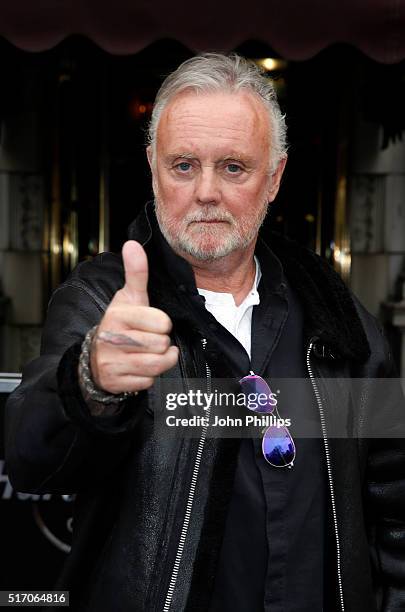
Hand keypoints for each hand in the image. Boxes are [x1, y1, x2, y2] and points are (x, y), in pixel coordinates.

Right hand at [89, 240, 178, 393]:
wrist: (94, 357)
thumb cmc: (119, 324)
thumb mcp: (128, 297)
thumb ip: (136, 272)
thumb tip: (132, 244)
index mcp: (118, 315)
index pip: (162, 322)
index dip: (163, 324)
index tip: (152, 324)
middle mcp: (112, 338)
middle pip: (161, 344)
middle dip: (162, 344)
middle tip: (150, 340)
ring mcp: (112, 362)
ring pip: (157, 365)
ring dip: (161, 360)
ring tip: (152, 353)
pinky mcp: (115, 382)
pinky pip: (148, 381)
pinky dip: (148, 376)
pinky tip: (138, 367)